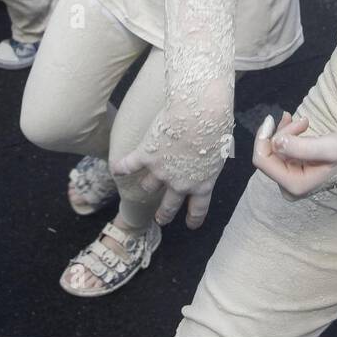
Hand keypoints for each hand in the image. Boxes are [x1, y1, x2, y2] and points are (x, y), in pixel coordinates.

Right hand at [111, 98, 235, 229]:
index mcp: (203, 183)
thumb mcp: (220, 151)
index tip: (191, 224)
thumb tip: (204, 159)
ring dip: (147, 185)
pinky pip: (129, 166)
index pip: (198, 208)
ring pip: (148, 186)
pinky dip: (122, 167)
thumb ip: (209, 163)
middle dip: (165, 214)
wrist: (198, 111)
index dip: (193, 218)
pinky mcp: (145, 156)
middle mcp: (180, 183)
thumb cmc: (215, 126)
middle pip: (169, 206)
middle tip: (161, 218)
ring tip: (145, 184)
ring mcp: (160, 171)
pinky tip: (117, 169)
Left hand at [253, 113, 336, 198]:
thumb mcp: (329, 148)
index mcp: (294, 185)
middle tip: (304, 121)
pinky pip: (281, 150)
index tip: (272, 118)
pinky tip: (298, 125)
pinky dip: (287, 135)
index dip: (262, 138)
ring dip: (287, 132)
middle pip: (269, 153)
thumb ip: (301, 147)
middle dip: (283, 133)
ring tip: (305, 122)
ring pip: (275, 150)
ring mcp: (289, 181)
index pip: (262, 160)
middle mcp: (288, 187)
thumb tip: (275, 141)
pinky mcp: (291, 172)